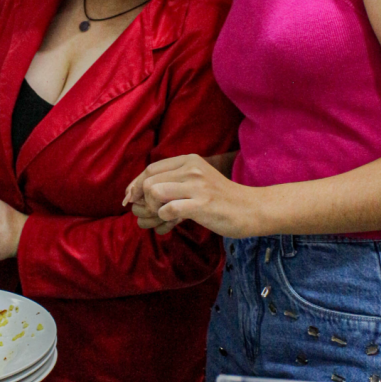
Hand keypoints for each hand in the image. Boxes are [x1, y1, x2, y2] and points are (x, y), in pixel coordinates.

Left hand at [125, 154, 252, 237]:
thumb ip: (173, 181)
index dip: (135, 185)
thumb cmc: (221, 199)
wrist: (251, 209)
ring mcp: (197, 185)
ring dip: (152, 209)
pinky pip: (169, 209)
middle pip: (148, 180)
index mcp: (188, 160)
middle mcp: (191, 168)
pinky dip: (165, 218)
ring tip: (162, 217)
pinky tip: (174, 221)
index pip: (150, 169)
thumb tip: (139, 192)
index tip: (129, 198)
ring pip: (154, 191)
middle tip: (147, 213)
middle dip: (141, 199)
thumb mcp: (197, 180)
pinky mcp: (202, 203)